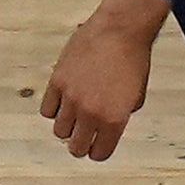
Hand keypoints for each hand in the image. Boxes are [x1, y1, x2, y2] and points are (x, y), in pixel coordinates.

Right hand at [40, 0, 165, 160]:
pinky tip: (63, 103)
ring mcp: (72, 98)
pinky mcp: (57, 83)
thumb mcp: (136, 94)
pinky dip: (54, 110)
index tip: (97, 148)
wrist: (120, 30)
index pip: (99, 153)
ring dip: (67, 128)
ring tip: (74, 118)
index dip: (98, 152)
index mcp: (114, 119)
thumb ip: (121, 114)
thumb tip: (108, 125)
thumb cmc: (133, 59)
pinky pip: (47, 110)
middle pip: (76, 147)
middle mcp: (91, 113)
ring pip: (59, 131)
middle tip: (83, 138)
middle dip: (81, 145)